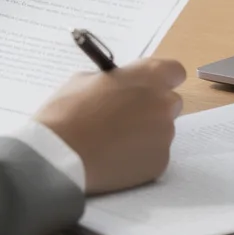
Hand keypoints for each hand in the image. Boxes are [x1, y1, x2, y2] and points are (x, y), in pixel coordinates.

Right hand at [35, 58, 186, 194]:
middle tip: (127, 118)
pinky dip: (139, 158)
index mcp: (148, 77)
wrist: (59, 156)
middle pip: (170, 104)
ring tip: (113, 143)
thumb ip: (112, 82)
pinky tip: (114, 159)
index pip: (174, 71)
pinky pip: (154, 156)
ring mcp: (164, 135)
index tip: (149, 87)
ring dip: (145, 135)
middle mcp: (163, 104)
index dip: (161, 80)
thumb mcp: (84, 81)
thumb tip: (118, 87)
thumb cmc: (67, 113)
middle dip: (153, 109)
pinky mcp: (160, 163)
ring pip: (161, 132)